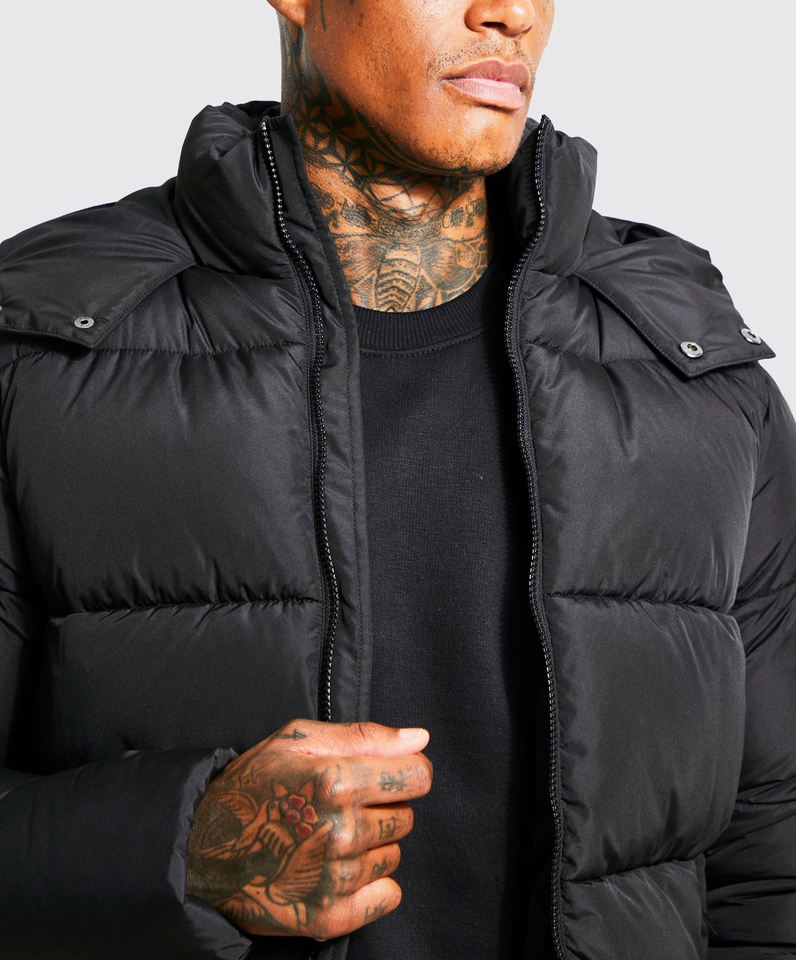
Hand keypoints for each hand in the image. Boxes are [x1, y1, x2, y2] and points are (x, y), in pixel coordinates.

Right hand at [186, 719, 432, 941]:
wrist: (200, 847)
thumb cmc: (252, 784)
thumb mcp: (298, 740)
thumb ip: (364, 736)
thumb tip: (419, 738)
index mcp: (334, 780)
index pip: (416, 777)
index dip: (405, 772)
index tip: (386, 774)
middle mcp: (337, 830)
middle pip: (405, 818)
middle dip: (382, 808)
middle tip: (342, 806)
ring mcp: (332, 878)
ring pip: (393, 856)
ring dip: (373, 846)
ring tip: (331, 836)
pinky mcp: (325, 916)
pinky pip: (386, 898)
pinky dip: (374, 885)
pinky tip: (342, 868)